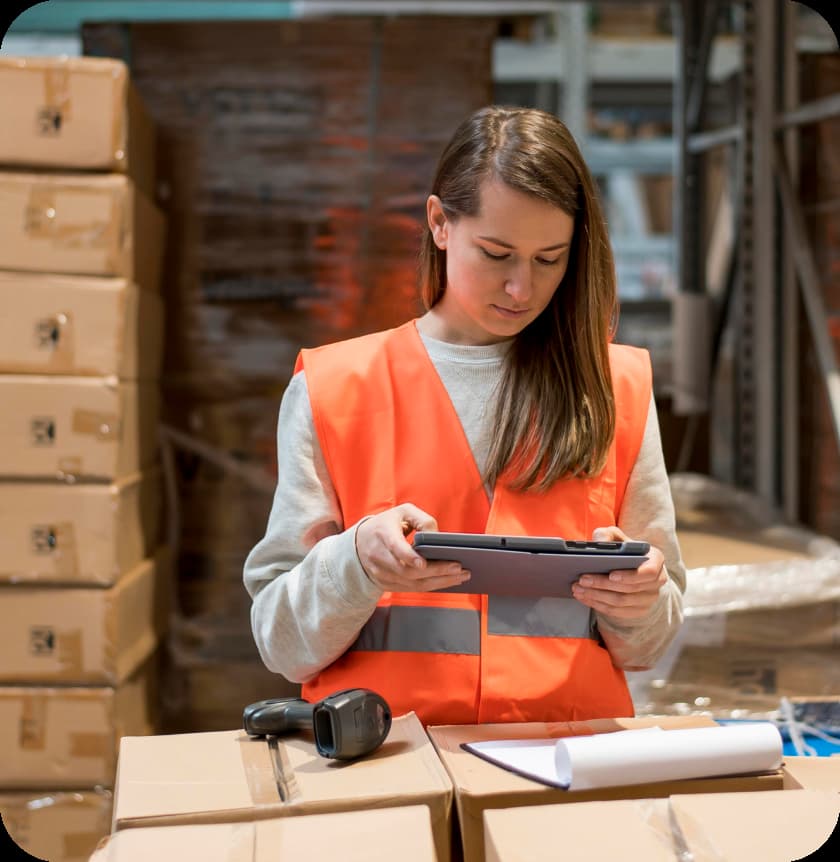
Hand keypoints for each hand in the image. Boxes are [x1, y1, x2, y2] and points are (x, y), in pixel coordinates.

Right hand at [355, 504, 470, 592]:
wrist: (360, 543)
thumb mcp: (402, 511)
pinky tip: (448, 581)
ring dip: (438, 582)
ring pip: (411, 583)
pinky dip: (431, 587)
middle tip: (459, 568)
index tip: (424, 563)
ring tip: (460, 576)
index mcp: (382, 534)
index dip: (408, 557)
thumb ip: (422, 519)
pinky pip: (411, 589)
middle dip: (436, 571)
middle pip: (408, 571)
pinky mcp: (386, 584)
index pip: (395, 548)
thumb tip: (437, 536)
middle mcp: (379, 556)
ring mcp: (381, 573)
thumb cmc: (386, 524)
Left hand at [570, 526, 665, 620]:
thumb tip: (600, 542)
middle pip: (629, 589)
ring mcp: (649, 598)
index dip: (630, 575)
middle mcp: (657, 581)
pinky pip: (617, 612)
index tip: (611, 575)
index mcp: (656, 560)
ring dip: (596, 596)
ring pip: (621, 602)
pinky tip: (584, 597)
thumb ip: (607, 534)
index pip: (648, 572)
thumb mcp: (615, 535)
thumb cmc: (622, 548)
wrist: (629, 565)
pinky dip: (598, 605)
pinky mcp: (638, 610)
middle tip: (582, 580)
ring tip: (578, 589)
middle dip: (603, 585)